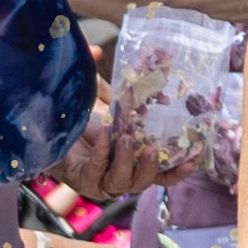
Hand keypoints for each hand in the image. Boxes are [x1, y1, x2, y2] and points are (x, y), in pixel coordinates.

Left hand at [56, 105, 182, 205]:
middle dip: (150, 167)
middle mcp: (120, 180)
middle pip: (142, 183)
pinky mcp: (82, 180)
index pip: (161, 176)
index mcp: (134, 166)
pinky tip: (105, 133)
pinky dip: (103, 150)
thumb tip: (126, 64)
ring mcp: (100, 183)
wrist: (54, 133)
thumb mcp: (112, 111)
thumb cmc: (85, 125)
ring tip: (127, 139)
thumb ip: (127, 96)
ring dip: (126, 161)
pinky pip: (96, 168)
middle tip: (153, 149)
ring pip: (120, 182)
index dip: (177, 172)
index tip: (193, 160)